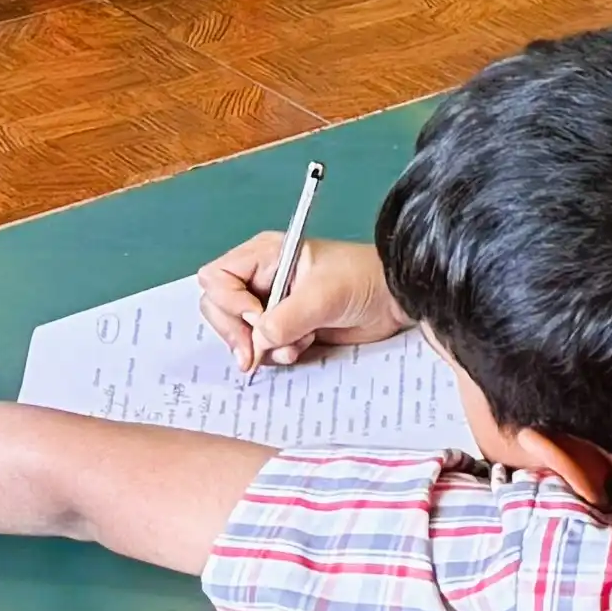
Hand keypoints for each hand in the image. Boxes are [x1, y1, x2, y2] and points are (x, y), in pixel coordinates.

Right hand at [197, 233, 401, 368]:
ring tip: (295, 345)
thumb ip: (284, 319)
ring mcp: (272, 304)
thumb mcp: (322, 296)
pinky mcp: (285, 327)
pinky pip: (261, 347)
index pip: (217, 279)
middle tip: (253, 355)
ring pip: (238, 332)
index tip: (256, 319)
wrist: (394, 302)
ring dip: (262, 346)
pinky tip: (302, 347)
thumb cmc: (363, 281)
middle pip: (218, 308)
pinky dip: (276, 353)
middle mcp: (262, 278)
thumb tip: (257, 342)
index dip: (229, 303)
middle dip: (236, 333)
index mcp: (265, 255)